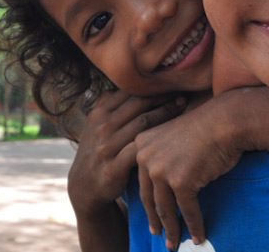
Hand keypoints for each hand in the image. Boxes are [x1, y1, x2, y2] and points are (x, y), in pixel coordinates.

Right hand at [67, 90, 186, 219]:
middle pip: (139, 103)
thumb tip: (133, 83)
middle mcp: (101, 126)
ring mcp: (106, 146)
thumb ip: (112, 105)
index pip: (130, 91)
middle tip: (184, 94)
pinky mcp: (113, 167)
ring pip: (143, 123)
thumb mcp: (96, 125)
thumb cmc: (99, 150)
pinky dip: (158, 141)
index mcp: (99, 112)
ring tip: (183, 109)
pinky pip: (140, 149)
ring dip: (166, 114)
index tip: (172, 83)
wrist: (85, 186)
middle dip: (163, 97)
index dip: (152, 86)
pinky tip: (173, 138)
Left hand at [135, 99, 242, 249]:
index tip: (150, 217)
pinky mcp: (181, 182)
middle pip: (149, 197)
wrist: (227, 120)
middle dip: (155, 219)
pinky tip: (199, 236)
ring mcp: (162, 170)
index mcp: (142, 144)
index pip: (140, 180)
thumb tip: (163, 182)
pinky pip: (188, 210)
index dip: (146, 202)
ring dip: (172, 229)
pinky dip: (194, 225)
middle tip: (158, 234)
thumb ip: (162, 154)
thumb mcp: (174, 137)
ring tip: (175, 243)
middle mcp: (146, 157)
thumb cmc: (207, 126)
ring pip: (166, 208)